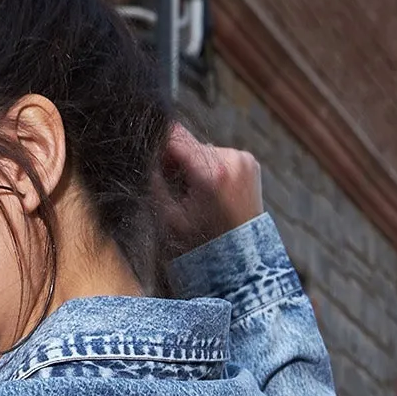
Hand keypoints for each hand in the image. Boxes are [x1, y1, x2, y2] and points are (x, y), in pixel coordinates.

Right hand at [154, 121, 262, 263]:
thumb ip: (154, 182)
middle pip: (190, 145)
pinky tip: (212, 192)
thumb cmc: (203, 245)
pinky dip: (211, 170)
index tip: (154, 166)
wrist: (241, 259)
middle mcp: (232, 159)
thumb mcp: (170, 218)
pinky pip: (220, 157)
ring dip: (196, 167)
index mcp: (212, 172)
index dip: (159, 148)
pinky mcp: (250, 162)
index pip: (175, 136)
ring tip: (198, 197)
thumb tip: (146, 154)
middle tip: (179, 193)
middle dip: (179, 164)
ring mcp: (244, 159)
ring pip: (204, 151)